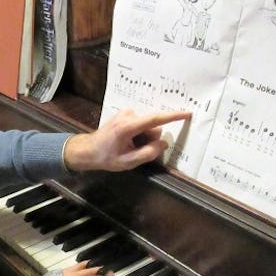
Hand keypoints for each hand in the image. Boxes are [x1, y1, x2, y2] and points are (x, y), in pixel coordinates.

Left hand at [63, 109, 190, 172]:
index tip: (187, 113)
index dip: (173, 116)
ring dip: (143, 138)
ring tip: (128, 147)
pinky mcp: (126, 114)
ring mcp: (126, 113)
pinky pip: (141, 125)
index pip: (155, 119)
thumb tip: (163, 143)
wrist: (88, 150)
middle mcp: (128, 115)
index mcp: (128, 126)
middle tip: (134, 151)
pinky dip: (138, 135)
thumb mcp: (128, 162)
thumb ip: (148, 153)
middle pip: (152, 127)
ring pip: (147, 127)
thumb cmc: (106, 157)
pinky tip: (127, 142)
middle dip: (149, 140)